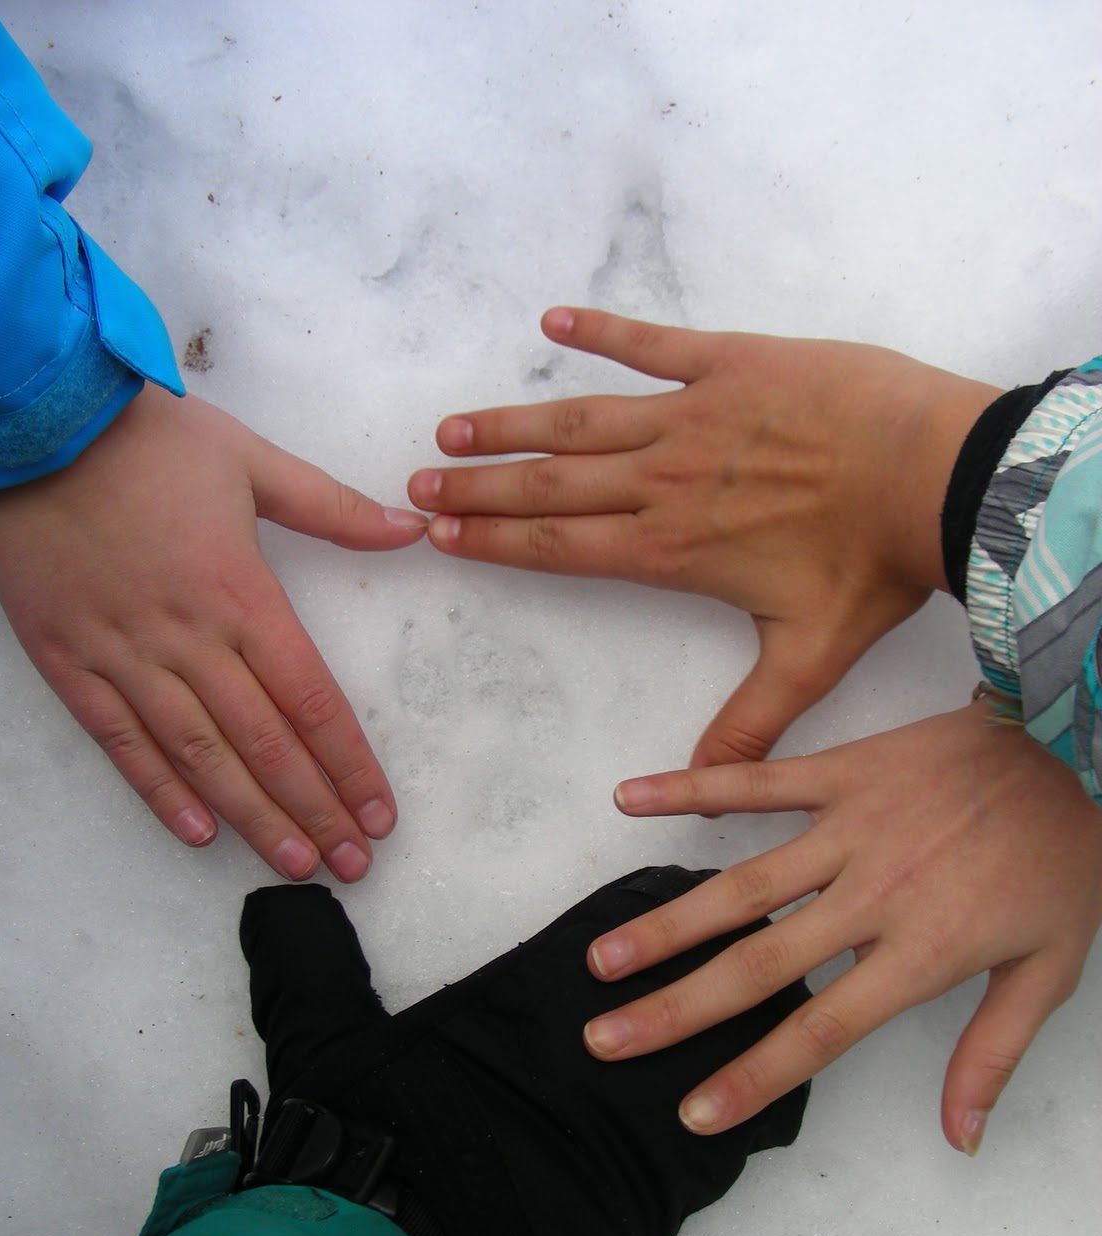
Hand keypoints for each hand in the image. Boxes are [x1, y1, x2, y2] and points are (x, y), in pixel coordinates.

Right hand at [0, 385, 427, 879]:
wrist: (32, 416)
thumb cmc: (145, 437)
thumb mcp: (252, 459)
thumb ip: (333, 508)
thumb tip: (409, 528)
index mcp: (242, 594)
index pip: (311, 701)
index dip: (349, 765)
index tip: (378, 813)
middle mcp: (189, 638)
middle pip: (265, 743)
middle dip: (314, 810)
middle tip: (352, 865)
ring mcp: (124, 655)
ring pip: (199, 754)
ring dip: (250, 815)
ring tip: (293, 864)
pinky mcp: (67, 660)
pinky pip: (118, 740)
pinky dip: (158, 789)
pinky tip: (196, 832)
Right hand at [410, 308, 999, 763]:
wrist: (939, 475)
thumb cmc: (876, 566)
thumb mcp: (809, 658)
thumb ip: (748, 724)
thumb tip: (702, 793)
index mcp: (673, 548)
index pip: (561, 545)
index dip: (496, 540)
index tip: (442, 534)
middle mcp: (665, 479)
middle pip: (551, 484)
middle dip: (479, 486)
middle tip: (418, 484)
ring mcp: (694, 414)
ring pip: (581, 418)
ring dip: (513, 422)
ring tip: (455, 426)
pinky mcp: (732, 362)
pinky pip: (653, 341)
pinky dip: (603, 329)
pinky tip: (553, 319)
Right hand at [581, 703, 1101, 1153]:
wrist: (1080, 742)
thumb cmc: (1068, 856)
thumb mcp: (1051, 968)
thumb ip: (994, 1052)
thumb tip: (960, 1138)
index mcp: (924, 951)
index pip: (821, 1030)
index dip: (754, 1075)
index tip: (695, 1112)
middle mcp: (874, 895)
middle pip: (758, 965)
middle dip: (675, 1009)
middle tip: (605, 1038)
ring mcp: (852, 828)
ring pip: (742, 885)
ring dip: (667, 923)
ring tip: (602, 958)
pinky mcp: (845, 771)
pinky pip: (757, 782)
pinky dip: (691, 789)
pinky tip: (628, 799)